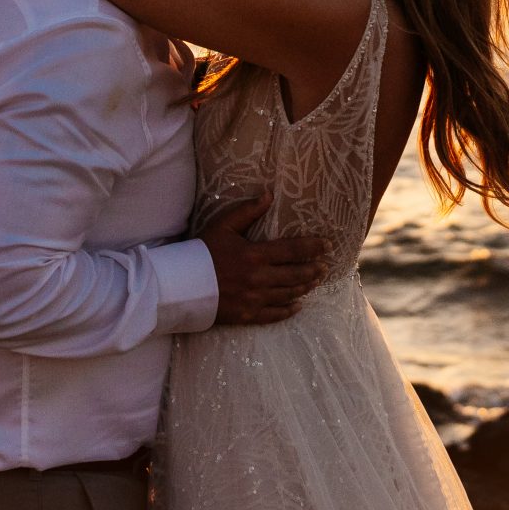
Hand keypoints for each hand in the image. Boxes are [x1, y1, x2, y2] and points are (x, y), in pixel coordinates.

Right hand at [199, 193, 326, 324]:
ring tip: (316, 282)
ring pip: (288, 294)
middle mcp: (259, 278)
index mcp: (255, 254)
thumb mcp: (223, 226)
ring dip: (305, 287)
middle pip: (296, 274)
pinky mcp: (247, 315)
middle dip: (313, 269)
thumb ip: (247, 211)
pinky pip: (274, 314)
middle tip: (326, 266)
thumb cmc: (201, 251)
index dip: (313, 247)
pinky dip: (289, 310)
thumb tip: (269, 194)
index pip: (293, 250)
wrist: (181, 285)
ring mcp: (255, 299)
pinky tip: (298, 306)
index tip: (327, 245)